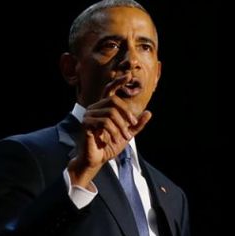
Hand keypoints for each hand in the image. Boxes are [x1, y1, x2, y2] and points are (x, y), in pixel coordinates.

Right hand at [68, 73, 151, 188]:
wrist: (96, 160)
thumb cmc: (108, 147)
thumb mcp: (126, 135)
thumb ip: (137, 125)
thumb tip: (149, 113)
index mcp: (103, 109)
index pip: (109, 90)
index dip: (118, 82)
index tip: (129, 75)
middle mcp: (94, 108)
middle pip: (113, 100)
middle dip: (126, 113)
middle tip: (132, 126)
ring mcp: (88, 115)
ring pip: (110, 113)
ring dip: (121, 126)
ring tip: (124, 137)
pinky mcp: (86, 124)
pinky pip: (104, 122)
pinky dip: (113, 131)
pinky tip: (114, 139)